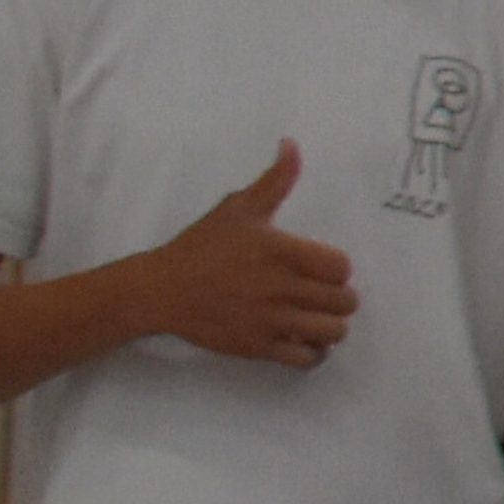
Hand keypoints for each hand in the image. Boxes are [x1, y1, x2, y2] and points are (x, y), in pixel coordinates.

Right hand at [121, 143, 357, 366]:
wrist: (159, 290)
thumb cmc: (201, 246)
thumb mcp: (239, 207)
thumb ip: (275, 180)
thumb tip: (293, 145)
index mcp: (282, 252)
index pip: (341, 267)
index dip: (339, 269)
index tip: (324, 269)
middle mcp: (281, 288)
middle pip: (344, 301)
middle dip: (340, 298)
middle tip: (324, 295)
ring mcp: (270, 321)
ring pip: (332, 332)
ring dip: (332, 326)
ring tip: (318, 318)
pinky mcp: (257, 347)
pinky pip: (305, 359)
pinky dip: (313, 353)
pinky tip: (303, 340)